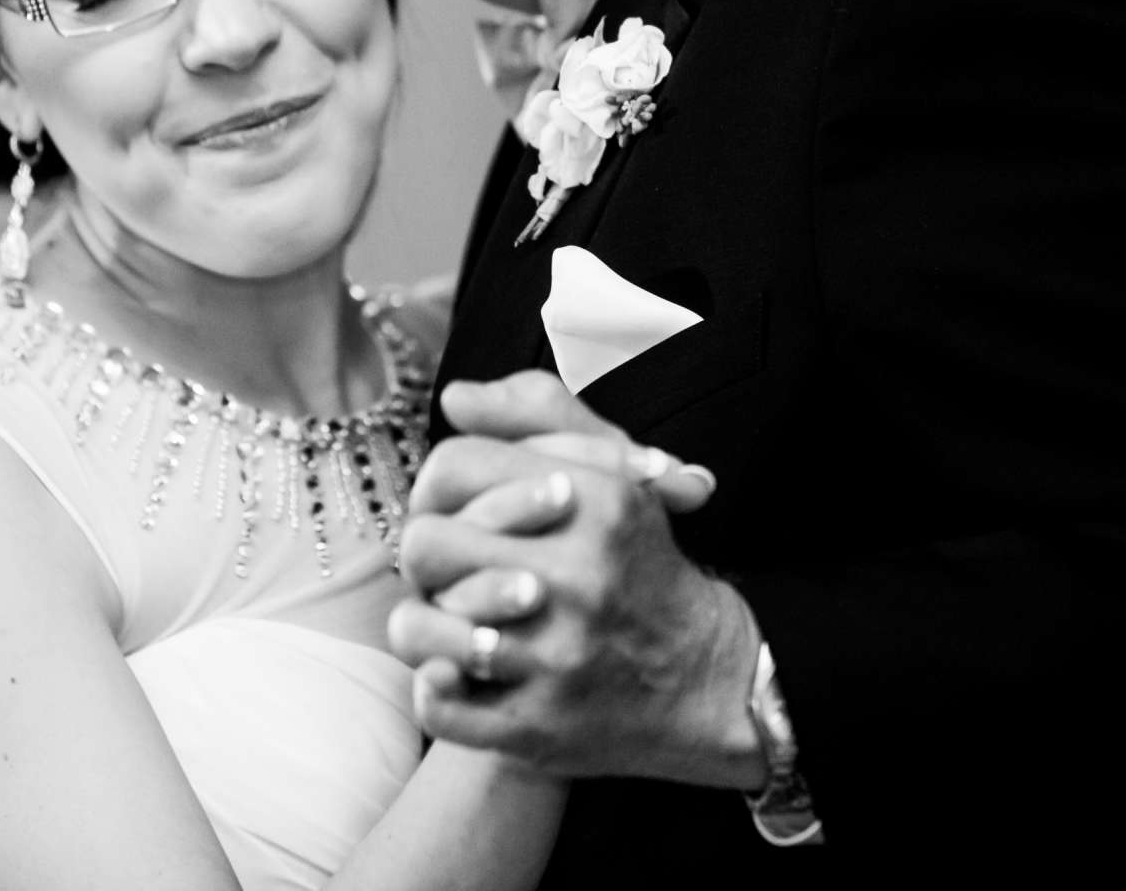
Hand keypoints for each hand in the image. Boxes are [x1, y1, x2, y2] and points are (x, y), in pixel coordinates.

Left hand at [388, 372, 765, 788]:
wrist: (707, 676)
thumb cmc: (637, 560)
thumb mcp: (610, 469)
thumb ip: (537, 414)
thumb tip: (456, 399)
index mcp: (589, 499)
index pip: (451, 467)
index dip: (440, 488)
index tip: (465, 512)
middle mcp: (574, 576)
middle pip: (424, 544)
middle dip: (429, 555)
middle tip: (455, 569)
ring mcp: (556, 658)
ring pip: (418, 627)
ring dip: (428, 622)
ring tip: (457, 621)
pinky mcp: (540, 727)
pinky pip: (438, 705)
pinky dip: (437, 690)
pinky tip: (462, 674)